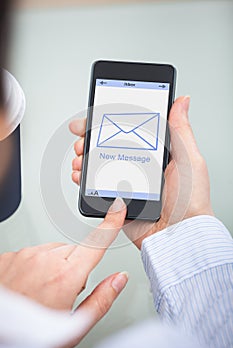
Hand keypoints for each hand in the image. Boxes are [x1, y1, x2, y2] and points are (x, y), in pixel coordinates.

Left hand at [0, 198, 127, 344]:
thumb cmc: (30, 338)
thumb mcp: (74, 327)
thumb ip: (102, 299)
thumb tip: (119, 278)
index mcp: (66, 276)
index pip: (96, 242)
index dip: (111, 224)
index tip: (118, 209)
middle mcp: (45, 259)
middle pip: (73, 250)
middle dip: (75, 265)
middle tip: (64, 291)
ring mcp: (25, 256)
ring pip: (52, 250)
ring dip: (54, 264)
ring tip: (42, 290)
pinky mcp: (9, 257)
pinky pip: (32, 253)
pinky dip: (35, 265)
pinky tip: (28, 285)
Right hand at [70, 97, 213, 248]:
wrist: (178, 234)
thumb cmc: (189, 200)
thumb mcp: (188, 159)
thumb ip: (180, 130)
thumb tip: (181, 101)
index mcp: (153, 154)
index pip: (126, 130)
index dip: (108, 121)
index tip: (93, 116)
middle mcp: (137, 166)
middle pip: (107, 146)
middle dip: (89, 139)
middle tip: (83, 139)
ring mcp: (124, 182)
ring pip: (97, 164)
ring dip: (83, 157)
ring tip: (80, 157)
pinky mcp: (116, 199)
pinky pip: (94, 187)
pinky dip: (82, 179)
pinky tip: (80, 174)